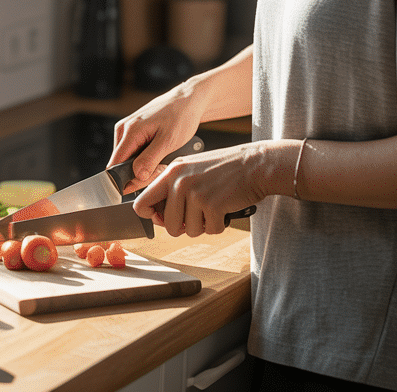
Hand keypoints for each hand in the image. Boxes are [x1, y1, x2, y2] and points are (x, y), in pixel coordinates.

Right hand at [109, 86, 205, 193]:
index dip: (127, 180)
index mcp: (130, 131)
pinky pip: (133, 153)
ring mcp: (127, 130)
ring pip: (128, 160)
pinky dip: (145, 158)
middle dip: (140, 173)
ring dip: (144, 166)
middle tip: (162, 169)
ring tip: (163, 159)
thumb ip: (150, 159)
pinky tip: (159, 154)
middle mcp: (123, 130)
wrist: (188, 100)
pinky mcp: (133, 132)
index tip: (146, 182)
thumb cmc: (181, 116)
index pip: (115, 165)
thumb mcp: (169, 141)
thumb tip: (136, 177)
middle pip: (121, 164)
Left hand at [131, 144, 269, 236]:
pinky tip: (225, 209)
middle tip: (199, 215)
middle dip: (183, 226)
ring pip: (188, 230)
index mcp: (171, 172)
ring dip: (204, 225)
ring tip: (214, 207)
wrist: (255, 164)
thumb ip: (173, 189)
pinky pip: (210, 230)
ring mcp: (195, 193)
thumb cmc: (225, 169)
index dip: (152, 217)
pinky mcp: (212, 205)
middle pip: (167, 224)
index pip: (141, 203)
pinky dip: (220, 225)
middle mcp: (179, 182)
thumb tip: (159, 216)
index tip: (164, 218)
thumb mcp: (192, 169)